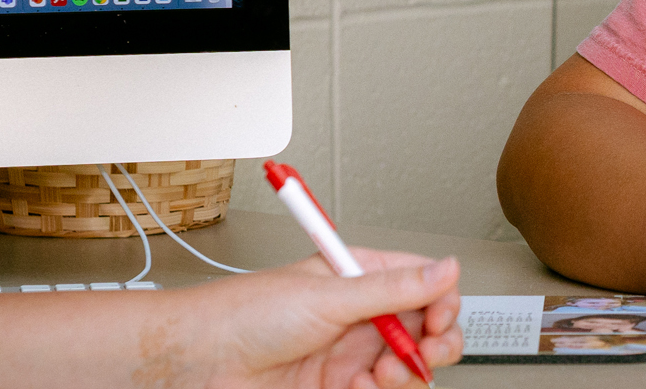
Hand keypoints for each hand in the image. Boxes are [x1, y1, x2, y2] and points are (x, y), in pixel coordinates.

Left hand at [190, 248, 462, 388]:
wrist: (199, 362)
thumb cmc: (244, 314)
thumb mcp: (328, 296)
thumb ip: (392, 288)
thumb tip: (446, 268)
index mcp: (359, 276)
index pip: (423, 283)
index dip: (441, 300)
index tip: (437, 320)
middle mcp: (359, 313)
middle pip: (424, 327)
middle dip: (435, 342)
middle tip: (425, 352)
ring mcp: (349, 352)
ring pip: (406, 365)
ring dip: (405, 371)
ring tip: (384, 372)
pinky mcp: (337, 386)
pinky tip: (360, 386)